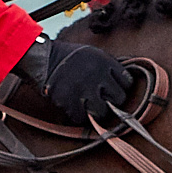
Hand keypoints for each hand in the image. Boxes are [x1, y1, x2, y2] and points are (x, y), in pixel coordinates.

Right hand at [14, 38, 136, 124]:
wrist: (44, 59)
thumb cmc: (70, 57)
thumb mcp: (94, 54)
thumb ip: (110, 67)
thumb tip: (125, 82)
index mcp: (104, 62)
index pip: (127, 82)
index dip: (122, 87)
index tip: (114, 89)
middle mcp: (96, 76)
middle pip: (118, 98)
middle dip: (112, 100)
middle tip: (104, 100)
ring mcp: (83, 90)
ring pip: (103, 111)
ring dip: (98, 111)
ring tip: (92, 107)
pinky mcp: (69, 102)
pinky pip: (82, 118)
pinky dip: (79, 116)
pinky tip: (77, 108)